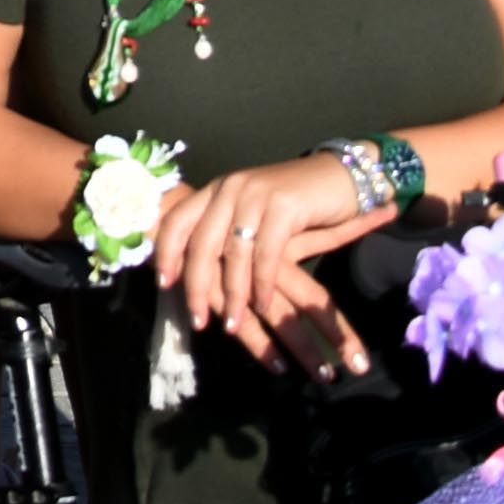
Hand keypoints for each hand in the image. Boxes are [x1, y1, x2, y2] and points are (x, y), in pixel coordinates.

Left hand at [154, 152, 371, 369]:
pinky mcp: (283, 205)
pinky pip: (265, 254)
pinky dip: (261, 284)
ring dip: (233, 294)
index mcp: (216, 189)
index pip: (179, 220)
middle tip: (198, 320)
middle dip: (196, 285)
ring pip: (233, 253)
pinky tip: (261, 305)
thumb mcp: (252, 215)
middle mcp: (230, 188)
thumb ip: (227, 234)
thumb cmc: (293, 203)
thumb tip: (198, 274)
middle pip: (201, 242)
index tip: (165, 284)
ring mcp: (255, 194)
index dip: (166, 252)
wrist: (338, 178)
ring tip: (232, 324)